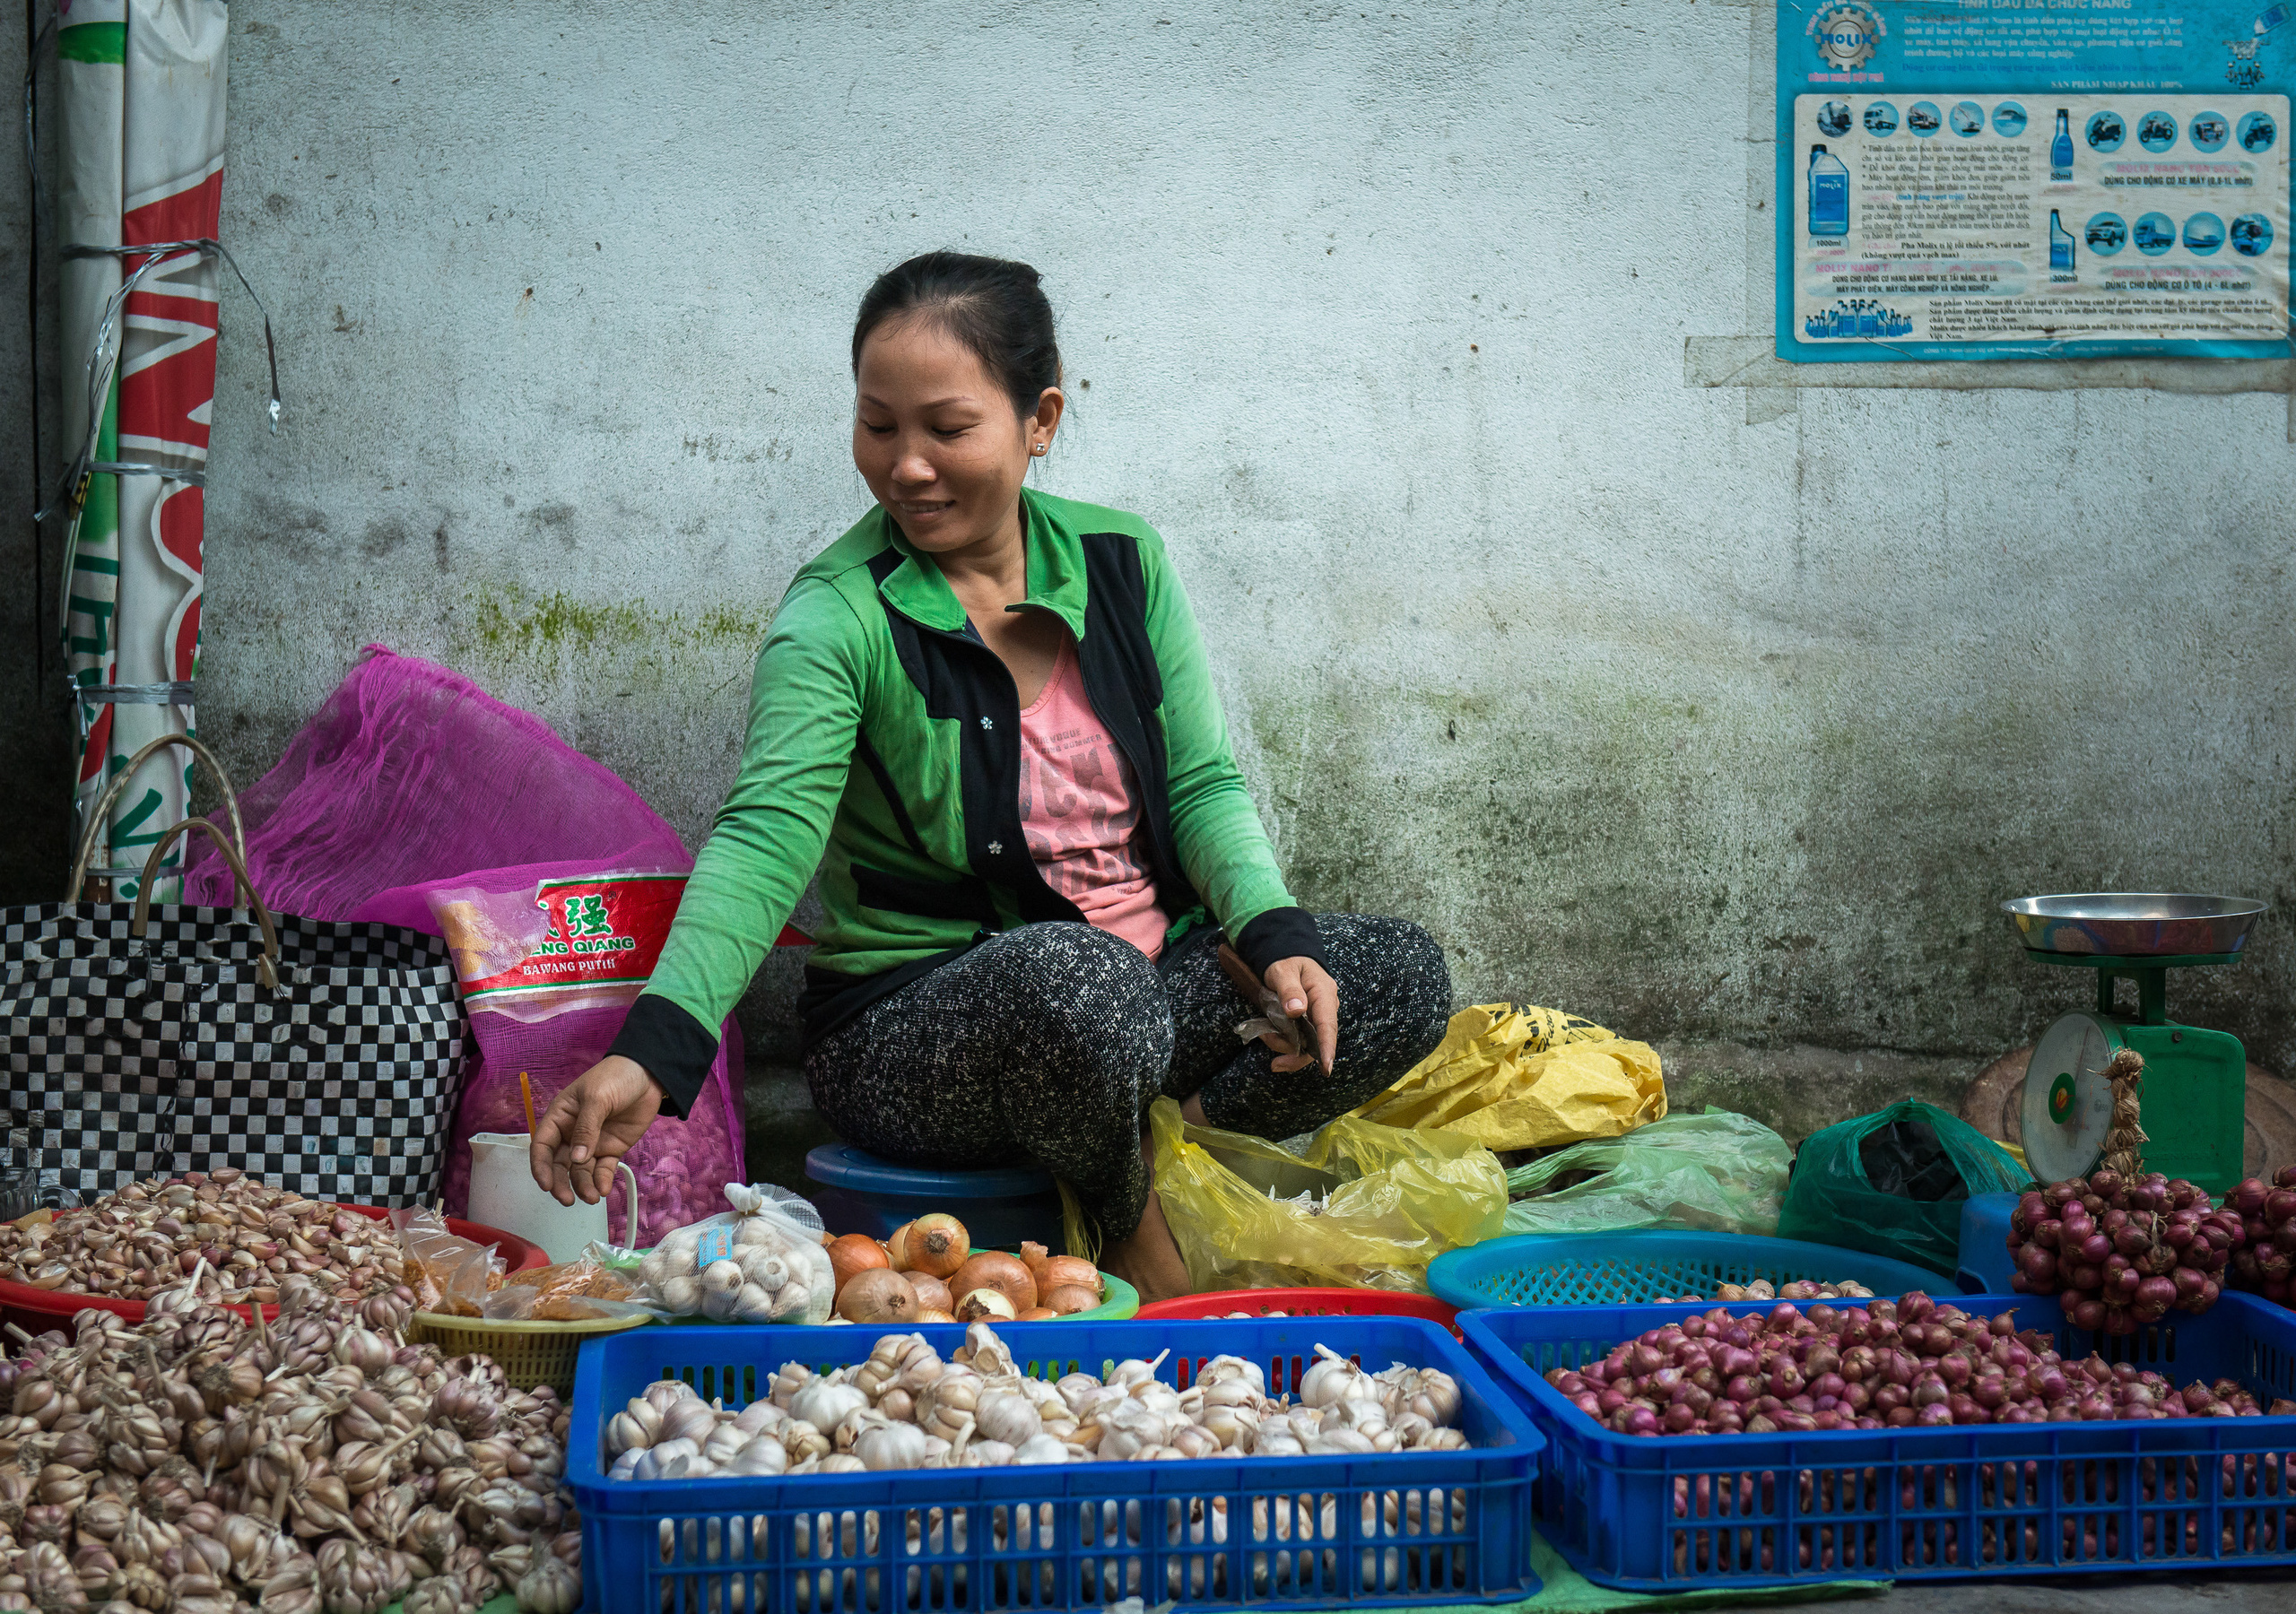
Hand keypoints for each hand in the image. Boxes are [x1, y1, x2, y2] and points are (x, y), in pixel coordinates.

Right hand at [529, 1056, 662, 1205]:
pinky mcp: (611, 1149)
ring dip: (584, 1186)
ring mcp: (592, 1143)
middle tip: (568, 1199)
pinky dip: (602, 1181)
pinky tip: (604, 1189)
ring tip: (593, 1197)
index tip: (546, 1185)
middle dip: (561, 1183)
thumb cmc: (615, 1076)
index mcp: (560, 1117)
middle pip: (559, 1164)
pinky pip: (603, 1169)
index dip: (540, 1167)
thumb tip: (576, 1158)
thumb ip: (586, 1128)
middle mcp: (571, 1133)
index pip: (542, 1146)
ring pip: (581, 1171)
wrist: (649, 1074)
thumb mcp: (597, 1098)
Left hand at [1260, 956, 1338, 1073]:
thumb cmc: (1286, 961)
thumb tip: (1297, 1011)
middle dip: (1295, 1053)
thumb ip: (1289, 990)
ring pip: (1307, 1044)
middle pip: (1317, 1041)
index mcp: (1323, 994)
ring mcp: (1317, 1016)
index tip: (1326, 1068)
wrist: (1287, 955)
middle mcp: (1325, 1008)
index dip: (1327, 1048)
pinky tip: (1270, 1036)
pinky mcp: (1308, 1022)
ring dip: (1285, 1046)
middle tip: (1274, 1062)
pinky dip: (1285, 1042)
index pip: (1328, 1025)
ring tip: (1265, 1036)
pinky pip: (1300, 1039)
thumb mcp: (1283, 971)